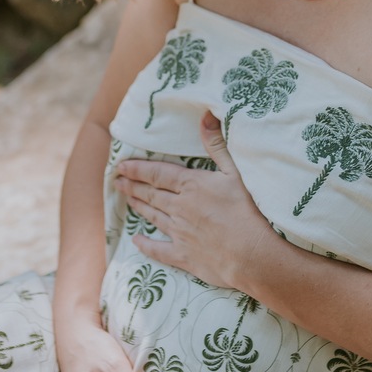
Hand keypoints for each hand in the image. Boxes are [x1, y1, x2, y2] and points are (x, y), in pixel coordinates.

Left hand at [115, 112, 281, 293]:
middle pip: (152, 194)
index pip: (158, 173)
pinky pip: (158, 250)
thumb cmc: (249, 211)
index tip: (121, 166)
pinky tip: (136, 241)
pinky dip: (146, 245)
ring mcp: (180, 234)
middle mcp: (180, 208)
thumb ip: (217, 144)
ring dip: (139, 207)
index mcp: (191, 186)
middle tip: (118, 181)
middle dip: (133, 186)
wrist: (253, 255)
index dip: (138, 168)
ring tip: (128, 201)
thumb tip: (205, 115)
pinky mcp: (184, 256)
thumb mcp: (236, 172)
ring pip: (154, 217)